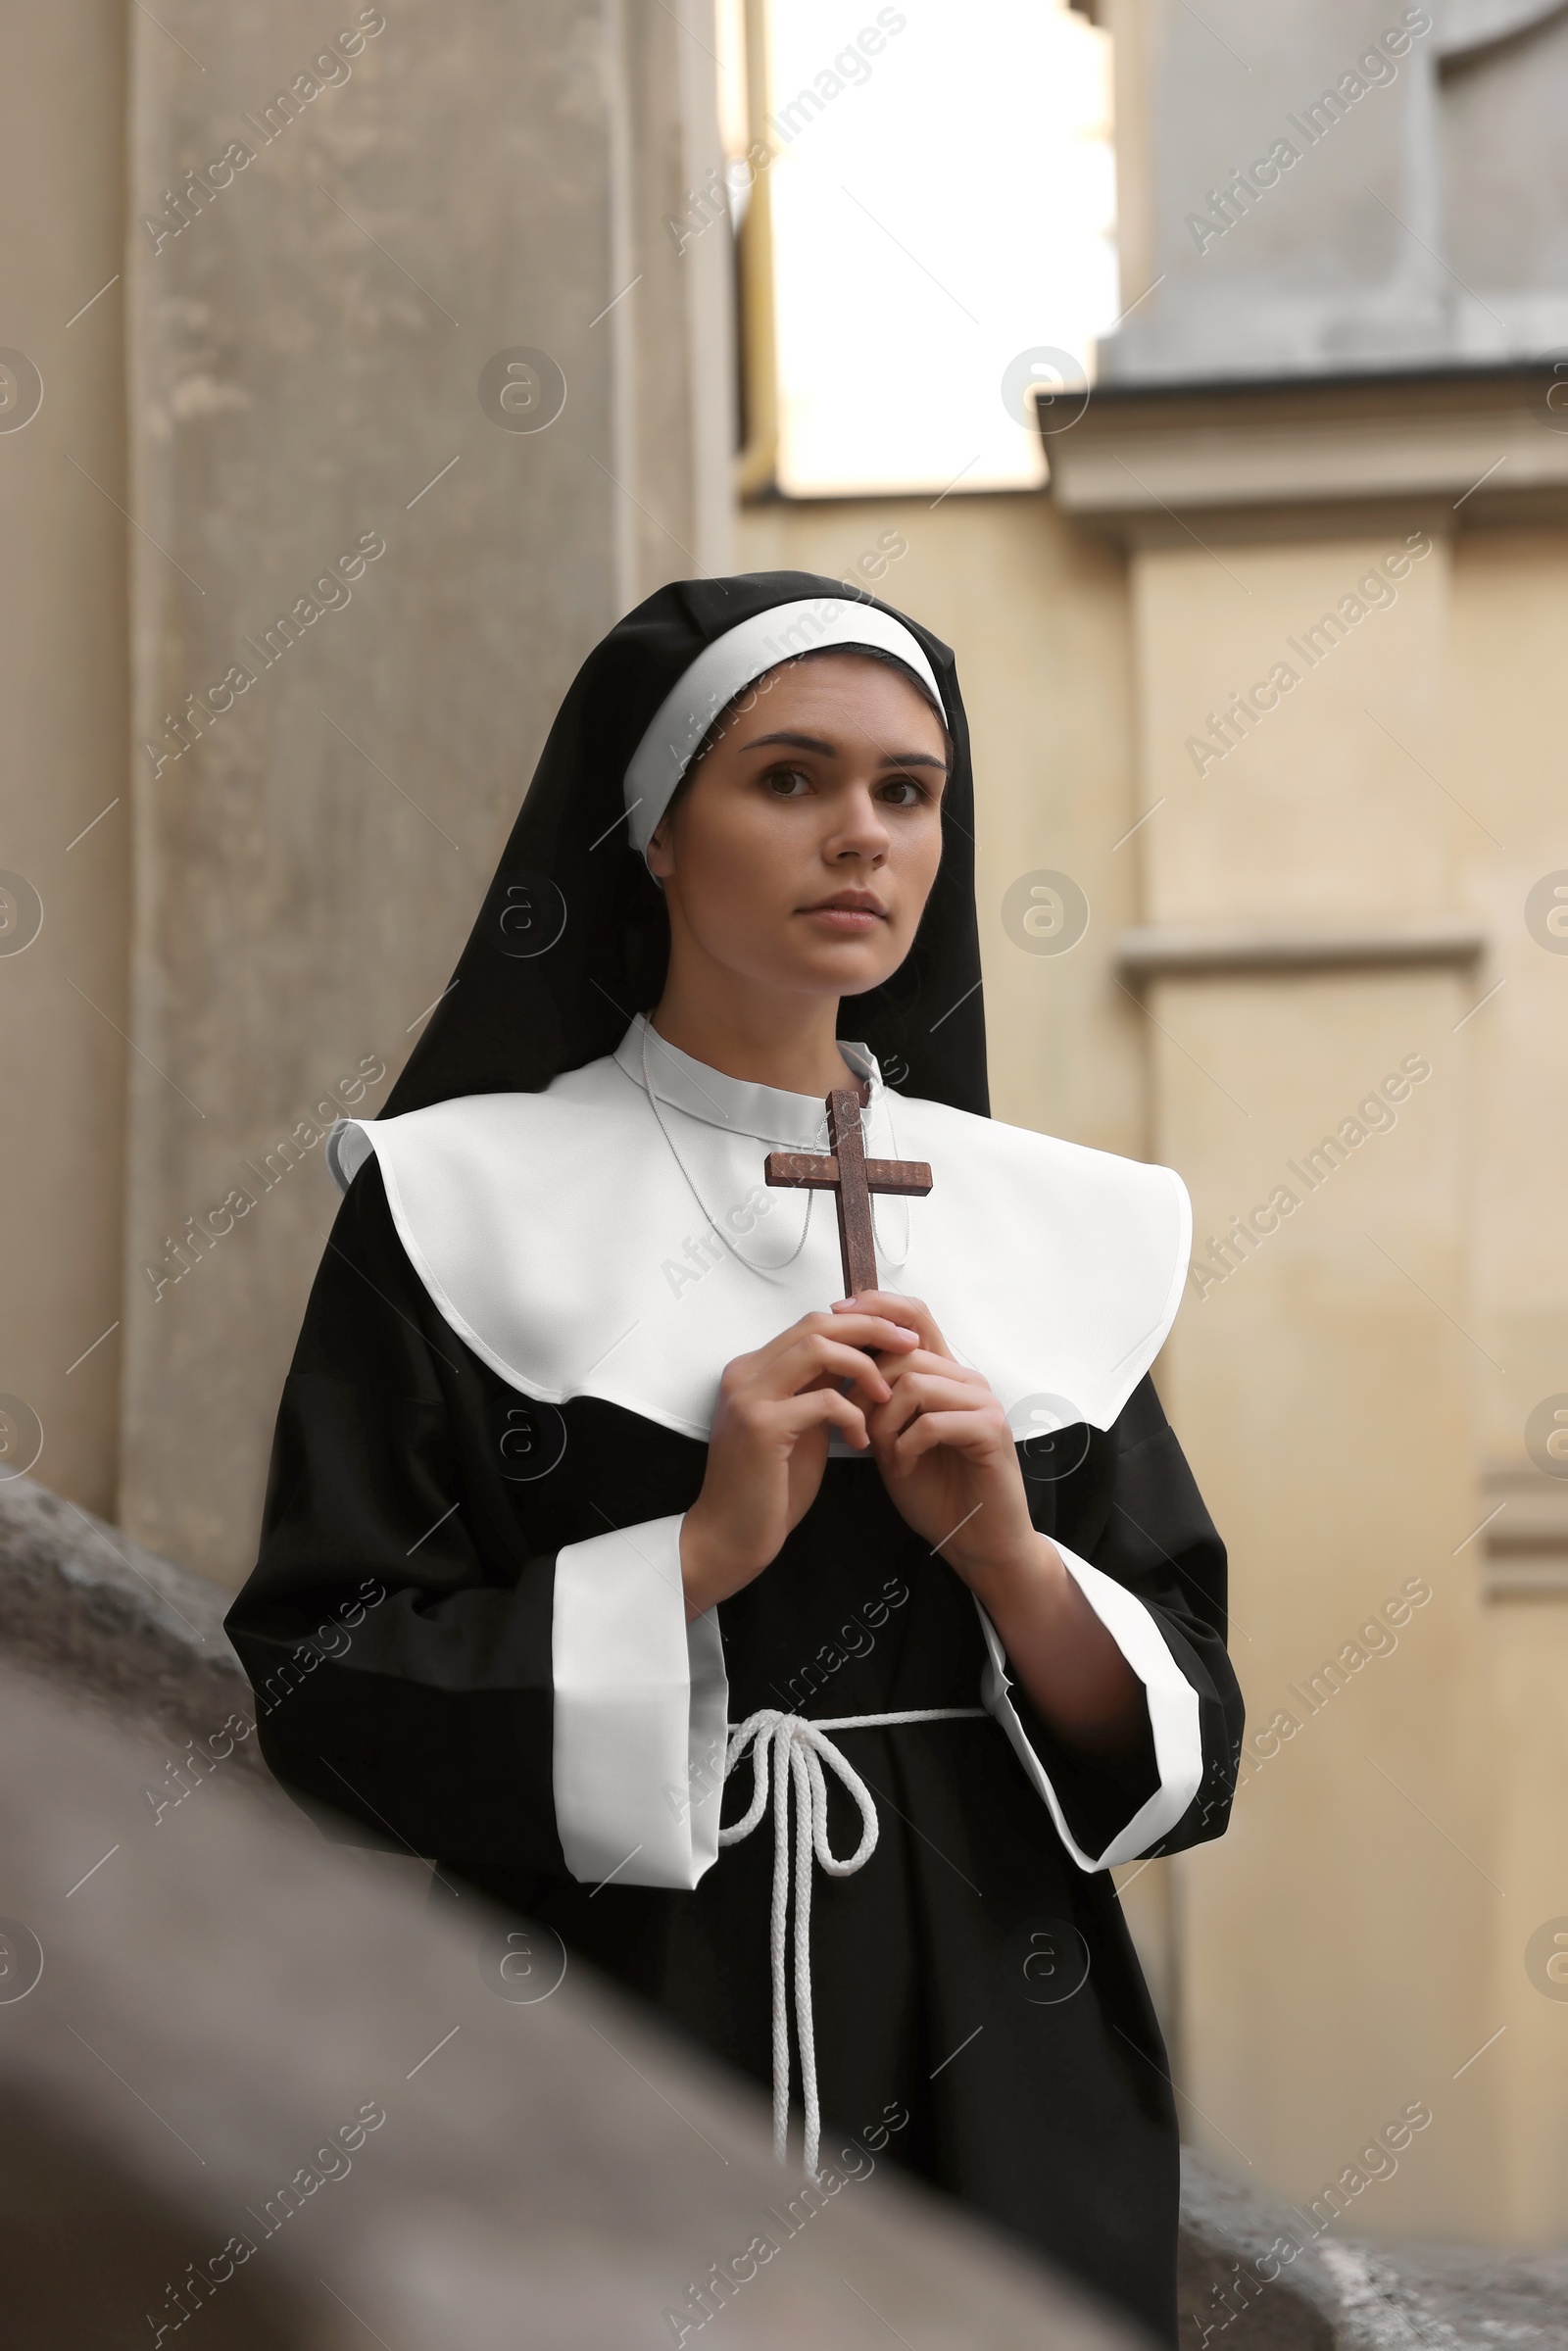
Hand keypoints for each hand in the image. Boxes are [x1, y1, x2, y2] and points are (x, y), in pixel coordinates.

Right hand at [680, 1307, 918, 1616]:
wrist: (730, 1537)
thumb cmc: (768, 1489)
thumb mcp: (799, 1428)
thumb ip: (818, 1391)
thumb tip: (860, 1363)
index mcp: (751, 1370)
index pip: (811, 1324)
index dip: (859, 1323)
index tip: (898, 1336)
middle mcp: (744, 1374)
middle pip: (816, 1324)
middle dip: (871, 1329)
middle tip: (910, 1344)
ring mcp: (748, 1397)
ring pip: (818, 1348)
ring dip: (864, 1367)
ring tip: (886, 1395)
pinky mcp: (761, 1426)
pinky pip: (824, 1400)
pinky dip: (853, 1415)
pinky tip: (862, 1441)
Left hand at [838, 1291, 1039, 1596]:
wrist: (977, 1542)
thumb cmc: (935, 1492)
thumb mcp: (892, 1438)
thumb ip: (875, 1401)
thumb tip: (838, 1367)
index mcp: (944, 1376)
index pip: (915, 1316)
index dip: (877, 1305)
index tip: (836, 1312)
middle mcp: (967, 1381)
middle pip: (905, 1353)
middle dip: (866, 1389)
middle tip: (857, 1429)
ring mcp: (983, 1403)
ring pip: (914, 1383)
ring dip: (884, 1421)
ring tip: (881, 1452)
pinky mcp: (991, 1431)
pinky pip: (933, 1421)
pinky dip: (907, 1446)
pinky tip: (903, 1468)